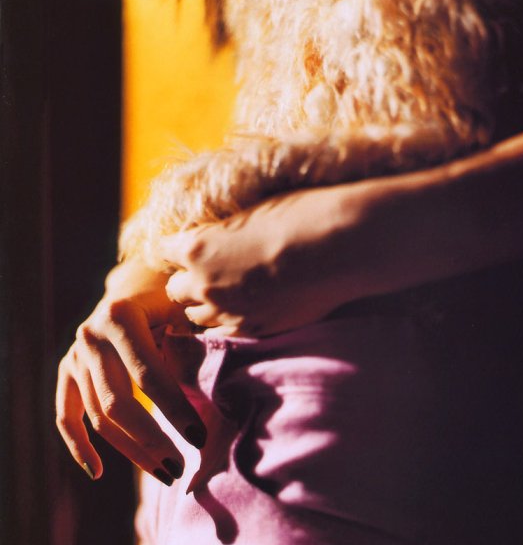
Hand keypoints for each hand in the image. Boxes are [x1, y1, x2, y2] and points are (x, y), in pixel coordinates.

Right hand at [55, 259, 206, 484]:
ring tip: (166, 473)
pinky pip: (66, 416)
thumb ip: (191, 347)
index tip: (200, 439)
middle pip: (117, 402)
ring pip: (98, 416)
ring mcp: (75, 354)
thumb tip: (209, 396)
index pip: (148, 374)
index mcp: (121, 316)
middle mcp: (91, 335)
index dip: (175, 409)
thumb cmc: (174, 301)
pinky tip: (98, 472)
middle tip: (181, 467)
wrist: (137, 283)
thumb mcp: (186, 312)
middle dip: (152, 440)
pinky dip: (78, 446)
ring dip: (131, 451)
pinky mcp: (67, 371)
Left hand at [161, 188, 357, 336]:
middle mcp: (204, 284)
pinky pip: (227, 332)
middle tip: (208, 271)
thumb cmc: (299, 215)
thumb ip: (221, 232)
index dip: (176, 248)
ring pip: (196, 317)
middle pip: (174, 290)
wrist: (338, 246)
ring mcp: (229, 312)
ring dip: (206, 304)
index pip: (162, 251)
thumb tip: (215, 237)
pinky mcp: (254, 330)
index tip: (189, 245)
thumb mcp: (249, 212)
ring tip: (227, 292)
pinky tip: (247, 308)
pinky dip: (230, 321)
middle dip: (187, 280)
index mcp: (196, 247)